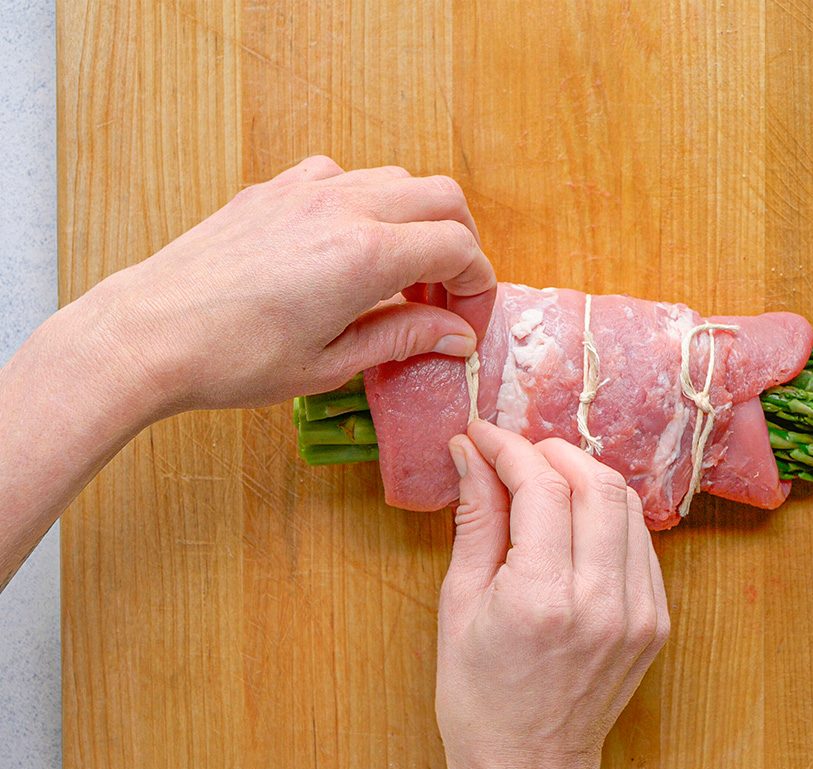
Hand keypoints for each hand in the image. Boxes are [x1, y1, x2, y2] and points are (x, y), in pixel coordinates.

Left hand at [66, 155, 495, 415]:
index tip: (468, 319)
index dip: (478, 285)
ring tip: (399, 276)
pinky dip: (366, 203)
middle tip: (447, 294)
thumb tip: (456, 337)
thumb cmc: (234, 359)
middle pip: (442, 197)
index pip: (458, 247)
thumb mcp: (332, 363)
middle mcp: (345, 208)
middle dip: (460, 242)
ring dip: (415, 221)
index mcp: (367, 255)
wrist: (149, 333)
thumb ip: (404, 338)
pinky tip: (346, 246)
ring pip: (396, 179)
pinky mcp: (275, 189)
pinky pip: (343, 176)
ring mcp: (307, 190)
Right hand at [436, 421, 670, 768]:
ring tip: (544, 481)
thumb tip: (469, 451)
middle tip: (515, 453)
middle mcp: (601, 601)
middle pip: (595, 483)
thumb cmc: (478, 697)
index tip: (483, 434)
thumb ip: (475, 518)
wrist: (529, 767)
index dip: (510, 447)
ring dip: (585, 477)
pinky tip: (575, 521)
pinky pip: (640, 542)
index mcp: (542, 599)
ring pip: (626, 504)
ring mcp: (638, 612)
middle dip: (552, 452)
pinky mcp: (655, 620)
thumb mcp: (458, 603)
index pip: (542, 486)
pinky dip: (608, 515)